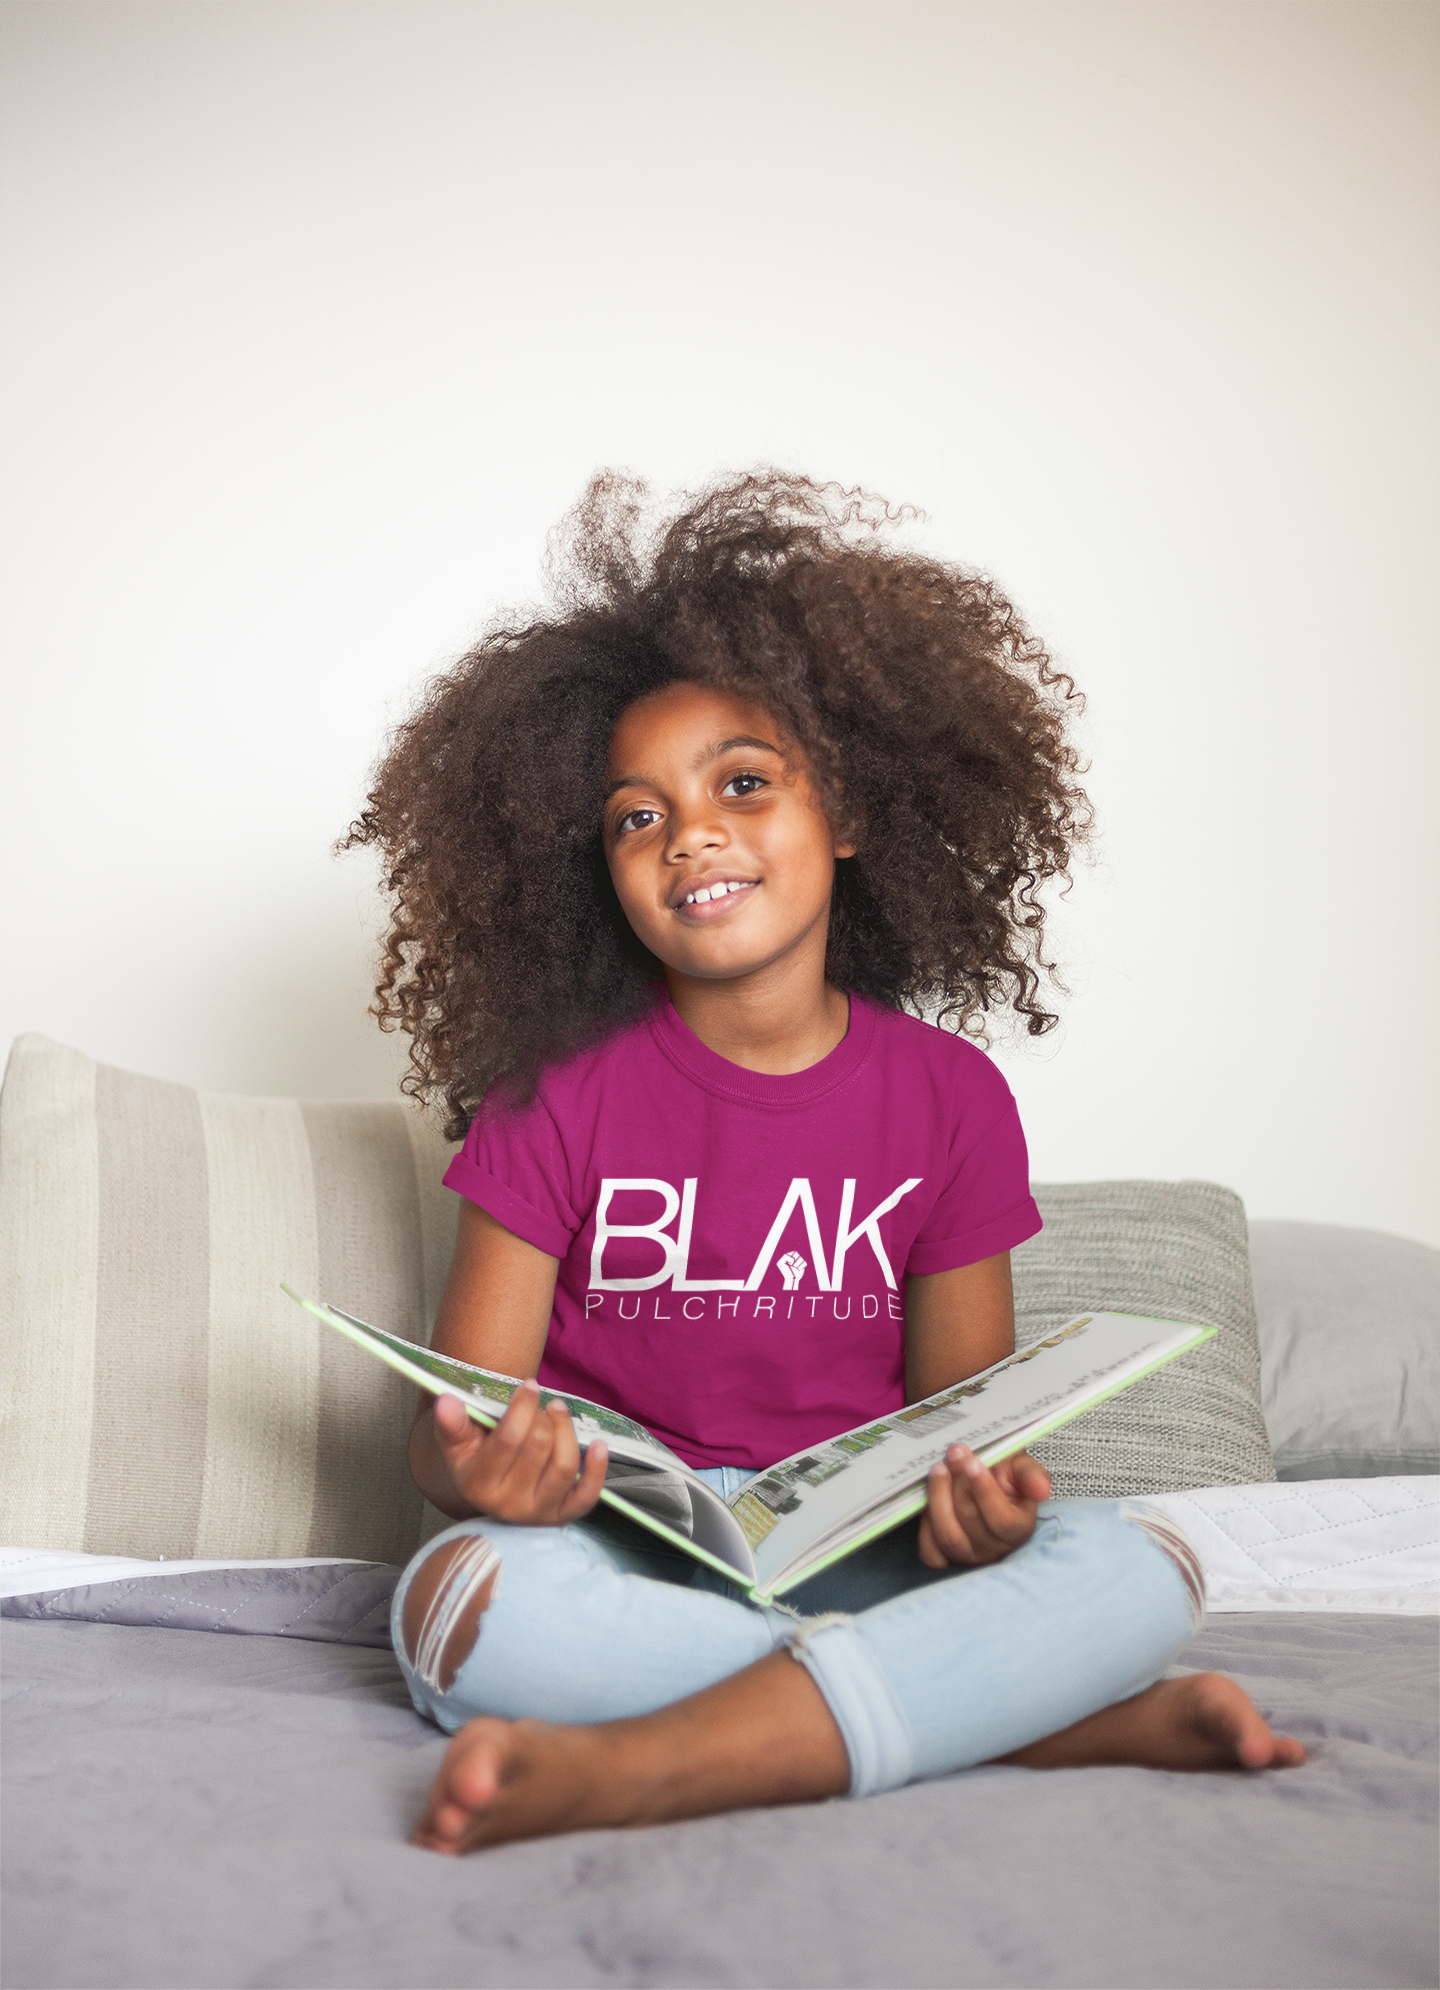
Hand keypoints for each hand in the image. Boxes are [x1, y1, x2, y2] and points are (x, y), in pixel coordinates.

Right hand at [429, 1381, 607, 1524]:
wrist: (494, 1496)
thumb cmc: (478, 1461)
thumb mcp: (459, 1445)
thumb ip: (453, 1424)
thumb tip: (446, 1400)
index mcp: (479, 1485)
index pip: (508, 1439)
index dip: (523, 1407)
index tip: (530, 1386)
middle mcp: (508, 1505)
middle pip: (538, 1447)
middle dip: (544, 1416)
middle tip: (543, 1403)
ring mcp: (538, 1513)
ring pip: (563, 1466)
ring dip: (566, 1430)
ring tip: (559, 1411)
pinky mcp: (563, 1517)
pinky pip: (587, 1496)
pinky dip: (597, 1470)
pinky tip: (599, 1446)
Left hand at [917, 1447, 1050, 1568]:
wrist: (984, 1480)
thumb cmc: (1005, 1477)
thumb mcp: (1022, 1469)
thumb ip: (1032, 1476)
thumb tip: (1042, 1490)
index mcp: (1019, 1529)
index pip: (1002, 1520)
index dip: (985, 1491)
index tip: (973, 1463)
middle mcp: (995, 1549)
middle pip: (971, 1521)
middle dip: (959, 1483)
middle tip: (954, 1453)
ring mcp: (969, 1556)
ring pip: (949, 1536)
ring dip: (939, 1498)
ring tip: (938, 1470)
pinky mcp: (944, 1557)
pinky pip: (931, 1551)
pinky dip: (926, 1524)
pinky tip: (929, 1497)